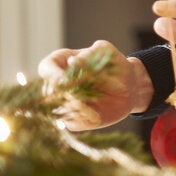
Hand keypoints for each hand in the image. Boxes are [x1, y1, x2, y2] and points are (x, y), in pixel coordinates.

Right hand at [37, 40, 153, 130]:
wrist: (130, 86)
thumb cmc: (115, 64)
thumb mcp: (106, 52)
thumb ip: (89, 53)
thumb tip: (71, 61)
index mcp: (61, 63)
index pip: (45, 68)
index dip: (52, 74)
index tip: (65, 79)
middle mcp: (58, 85)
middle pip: (49, 92)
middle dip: (63, 94)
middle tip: (79, 96)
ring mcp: (65, 104)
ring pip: (58, 110)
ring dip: (73, 109)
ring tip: (92, 106)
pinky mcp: (75, 120)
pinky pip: (71, 124)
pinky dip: (82, 120)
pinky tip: (96, 115)